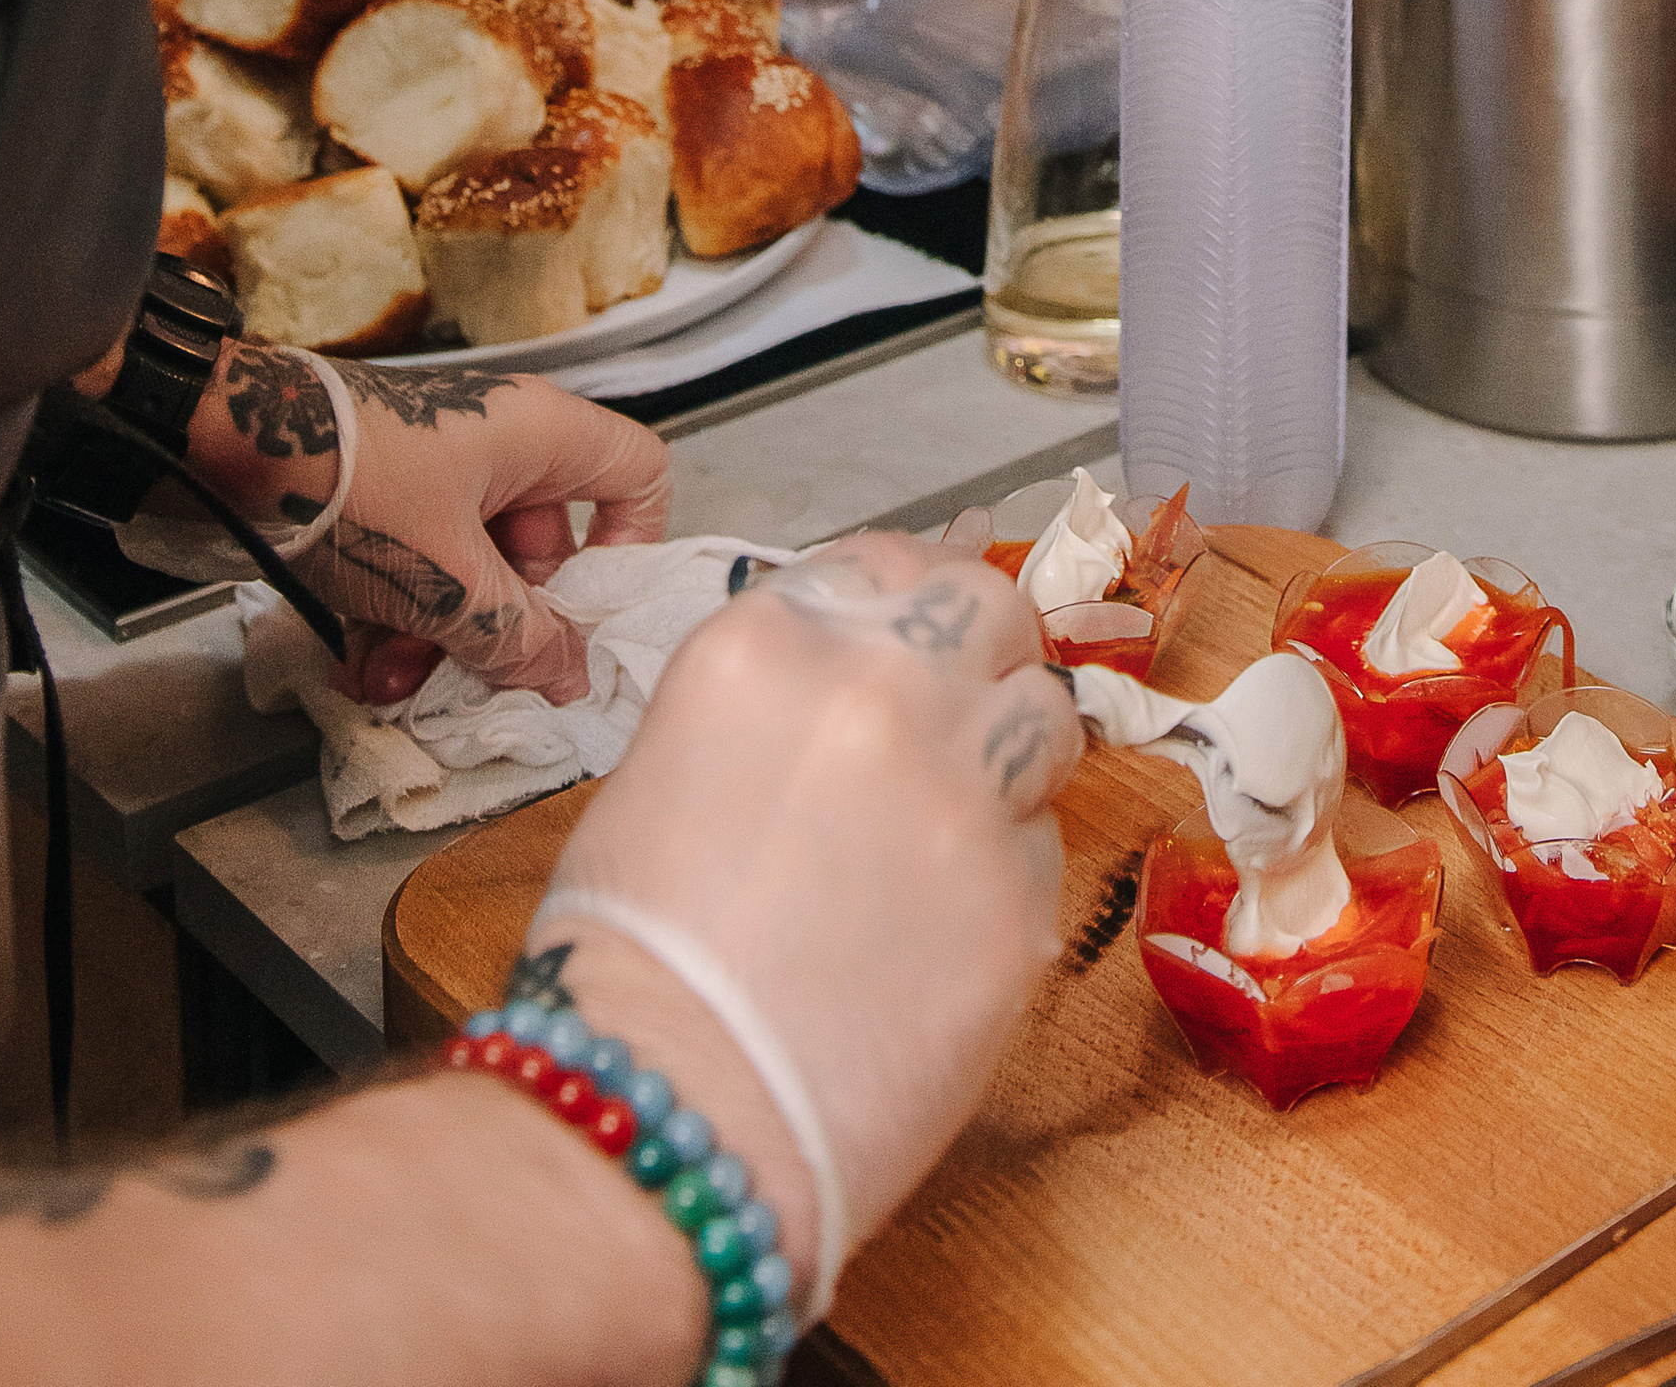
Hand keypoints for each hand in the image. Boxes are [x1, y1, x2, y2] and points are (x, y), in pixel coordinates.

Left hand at [196, 346, 672, 705]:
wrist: (225, 444)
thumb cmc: (353, 484)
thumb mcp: (446, 580)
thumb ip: (518, 638)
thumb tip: (570, 679)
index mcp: (543, 437)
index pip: (637, 475)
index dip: (630, 548)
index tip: (588, 615)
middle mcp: (502, 447)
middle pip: (545, 548)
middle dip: (504, 627)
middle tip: (473, 678)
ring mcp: (442, 473)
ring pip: (474, 570)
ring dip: (441, 639)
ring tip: (391, 682)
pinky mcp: (387, 499)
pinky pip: (421, 566)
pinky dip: (398, 619)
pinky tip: (358, 667)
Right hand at [531, 533, 1080, 1297]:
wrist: (663, 1112)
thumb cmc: (629, 965)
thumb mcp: (669, 769)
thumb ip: (778, 705)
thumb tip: (841, 700)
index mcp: (771, 643)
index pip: (884, 561)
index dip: (905, 603)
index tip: (910, 640)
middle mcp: (880, 687)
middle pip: (990, 607)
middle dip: (984, 653)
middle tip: (962, 713)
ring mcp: (962, 788)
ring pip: (1046, 714)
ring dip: (1013, 757)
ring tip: (952, 830)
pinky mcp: (1019, 898)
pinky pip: (1042, 849)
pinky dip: (1003, 878)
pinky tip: (936, 935)